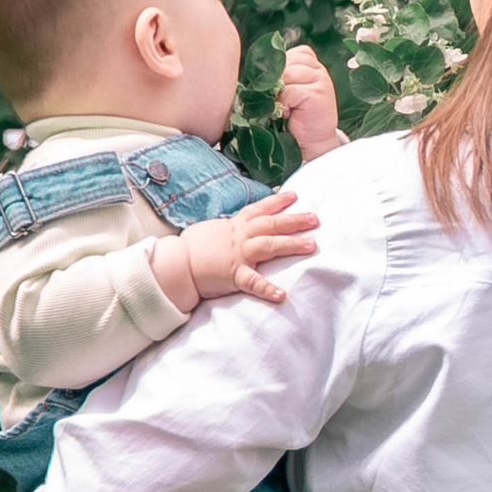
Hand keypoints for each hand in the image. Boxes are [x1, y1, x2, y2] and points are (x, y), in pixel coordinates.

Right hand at [153, 188, 318, 315]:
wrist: (176, 264)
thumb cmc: (191, 248)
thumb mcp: (212, 231)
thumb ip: (228, 228)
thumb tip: (235, 226)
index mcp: (234, 226)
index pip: (259, 209)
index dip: (277, 202)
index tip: (295, 196)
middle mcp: (239, 237)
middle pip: (271, 225)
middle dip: (294, 220)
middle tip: (315, 218)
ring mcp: (238, 255)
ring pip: (269, 245)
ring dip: (291, 244)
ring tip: (312, 245)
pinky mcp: (233, 275)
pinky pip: (253, 282)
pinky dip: (268, 289)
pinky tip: (282, 294)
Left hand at [278, 41, 342, 157]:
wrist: (312, 142)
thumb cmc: (294, 117)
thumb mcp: (285, 91)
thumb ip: (278, 77)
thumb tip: (257, 72)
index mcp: (309, 64)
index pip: (286, 53)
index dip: (276, 70)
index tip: (277, 89)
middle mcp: (317, 68)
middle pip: (284, 63)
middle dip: (275, 82)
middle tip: (277, 100)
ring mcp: (321, 79)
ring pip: (287, 75)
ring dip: (279, 94)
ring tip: (283, 108)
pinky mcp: (319, 93)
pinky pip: (291, 91)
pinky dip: (284, 104)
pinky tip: (288, 113)